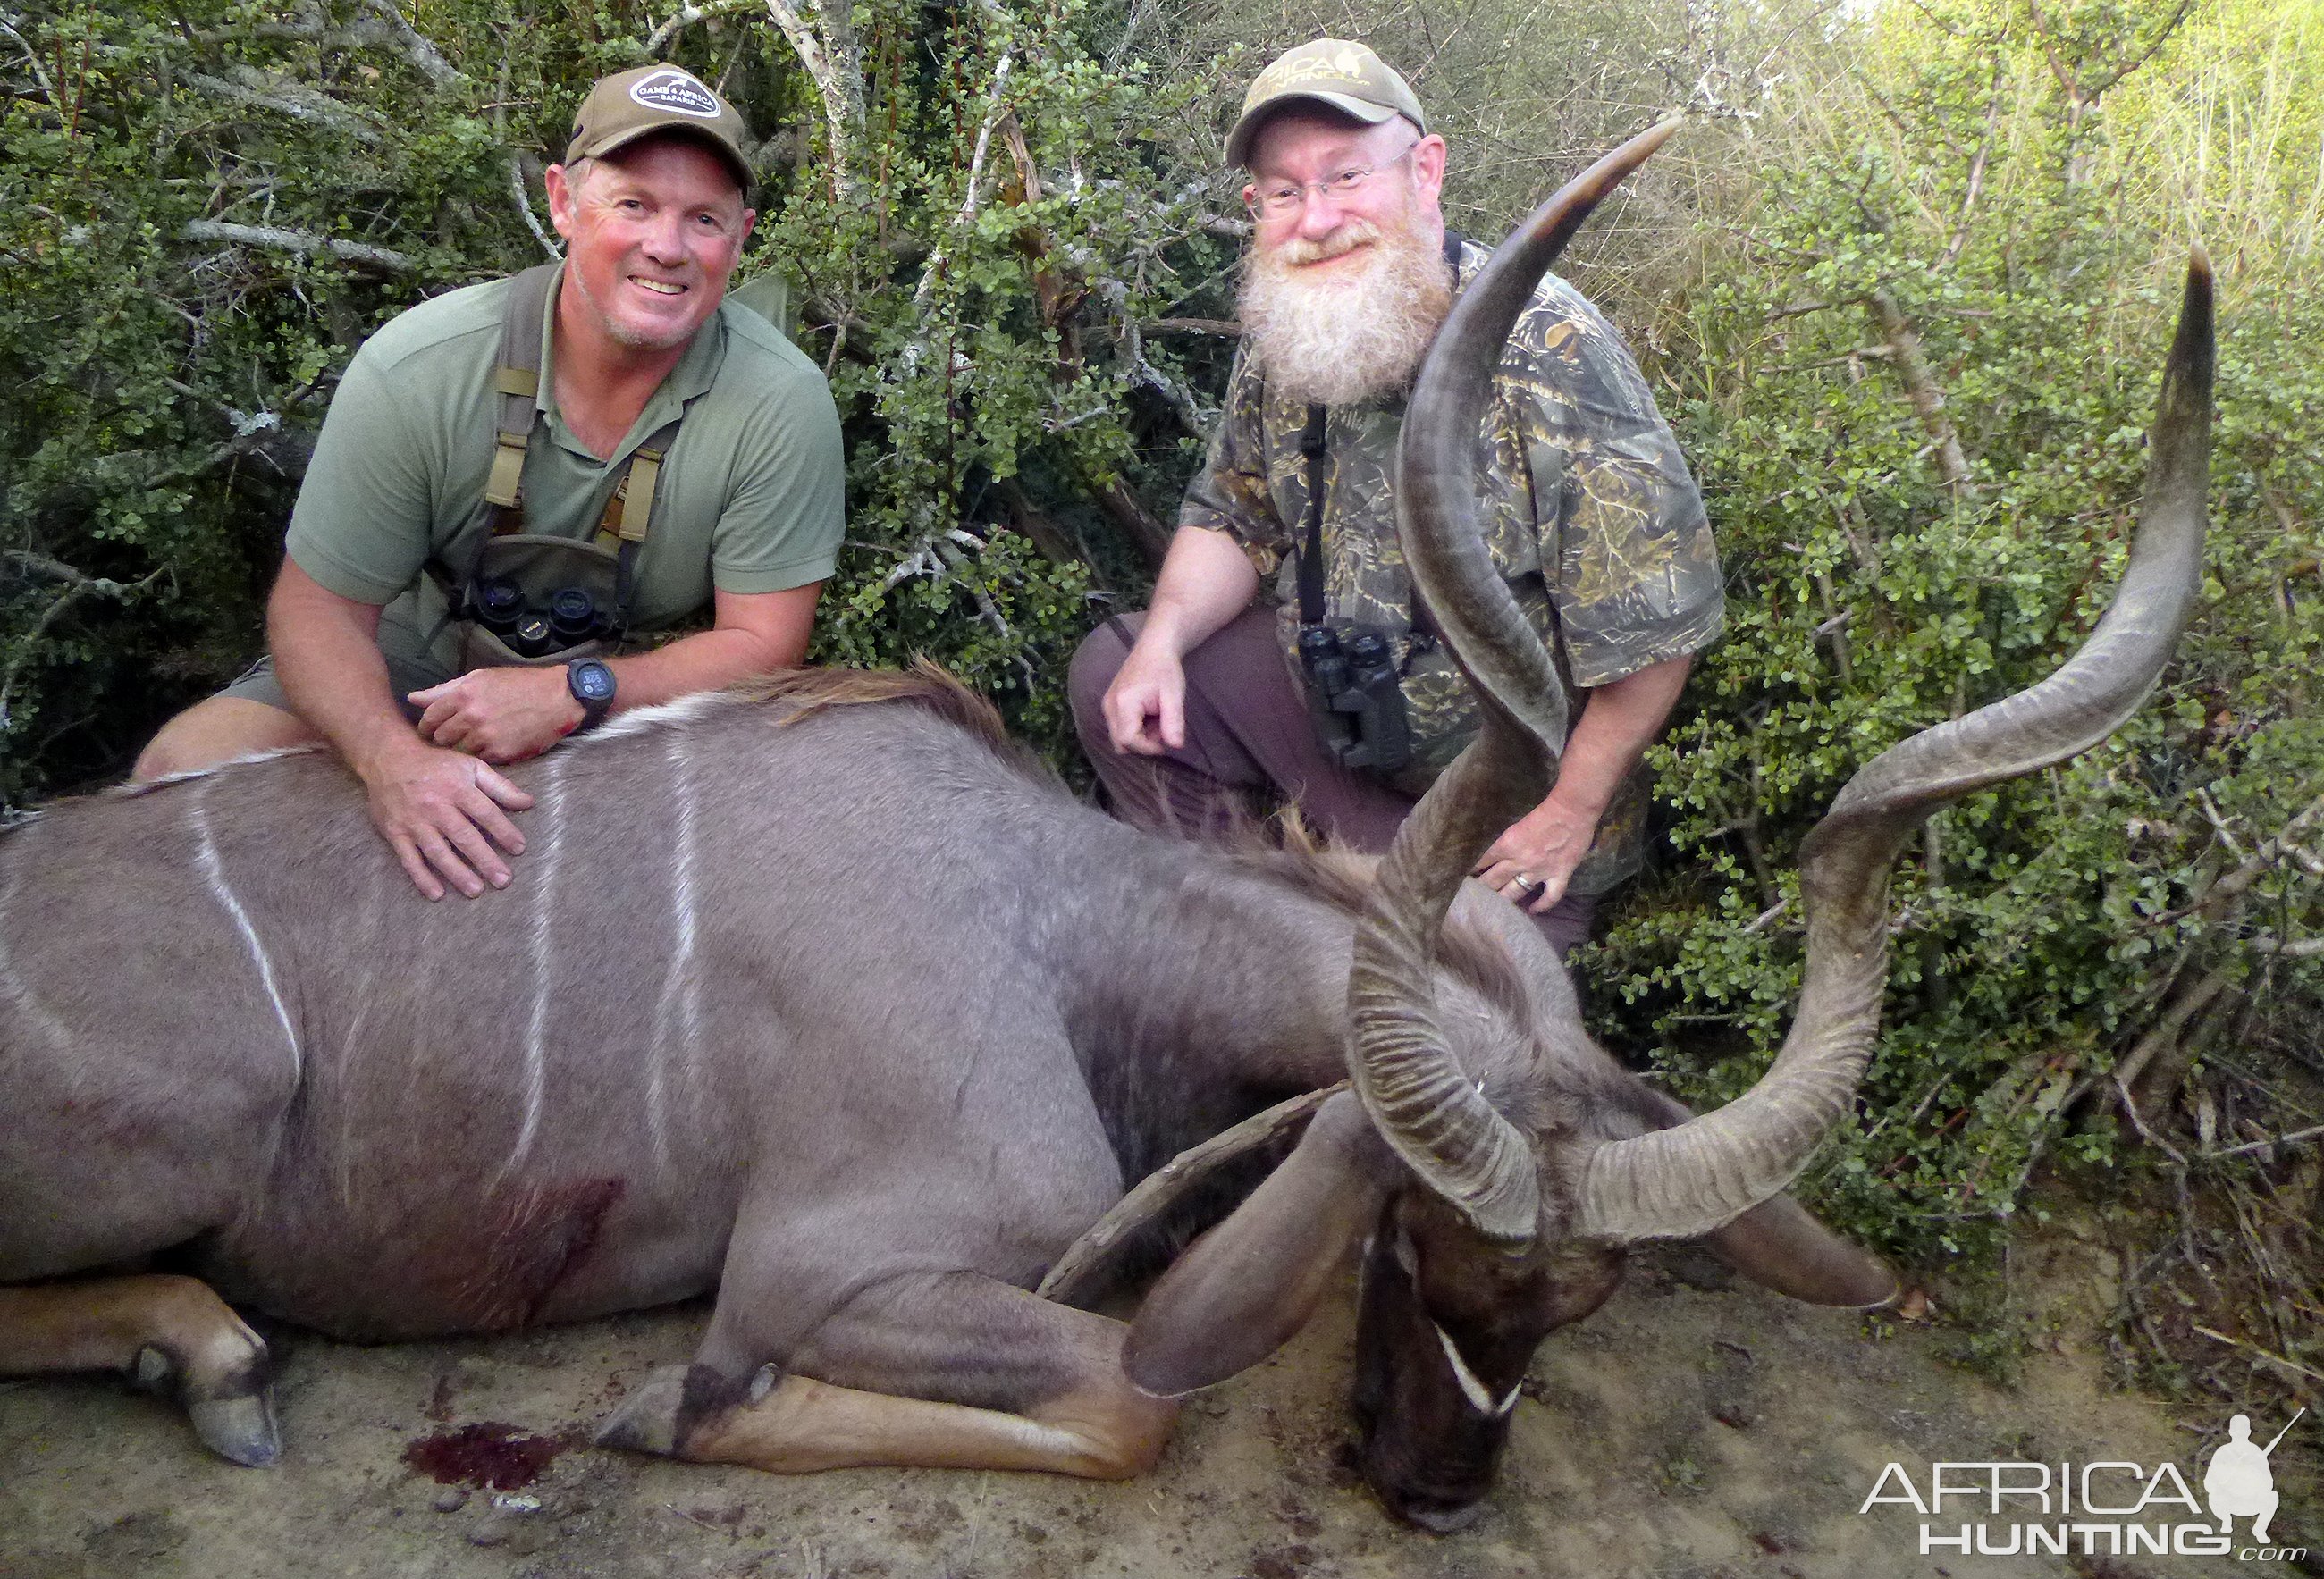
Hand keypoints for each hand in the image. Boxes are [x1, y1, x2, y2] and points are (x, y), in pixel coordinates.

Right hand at [361, 740, 535, 899]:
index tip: (519, 849)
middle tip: (503, 881)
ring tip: (475, 891)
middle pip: (464, 836)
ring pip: (437, 851)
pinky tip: (436, 894)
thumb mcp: (471, 767)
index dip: (504, 831)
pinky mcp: (395, 833)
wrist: (389, 759)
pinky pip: (409, 858)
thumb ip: (500, 787)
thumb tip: (529, 802)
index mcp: (457, 788)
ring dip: (456, 873)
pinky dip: (421, 877)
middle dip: (485, 860)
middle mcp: (435, 806)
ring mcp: (414, 821)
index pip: (485, 813)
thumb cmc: (437, 766)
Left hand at [409, 667, 584, 763]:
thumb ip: (444, 690)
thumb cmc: (519, 684)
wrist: (559, 698)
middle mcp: (470, 716)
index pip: (428, 718)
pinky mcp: (501, 754)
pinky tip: (491, 745)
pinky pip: (479, 760)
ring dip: (462, 749)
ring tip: (473, 742)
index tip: (432, 730)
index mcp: (462, 695)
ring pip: (458, 752)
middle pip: (439, 738)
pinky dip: (482, 755)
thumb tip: (413, 698)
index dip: (427, 726)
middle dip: (443, 739)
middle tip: (452, 738)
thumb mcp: (481, 678)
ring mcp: (486, 737)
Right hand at [1102, 642, 1188, 755]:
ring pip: (1119, 737)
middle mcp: (1109, 706)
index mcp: (1123, 703)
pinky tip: (1148, 715)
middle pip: (1120, 743)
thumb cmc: (1165, 669)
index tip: (1165, 744)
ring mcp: (1107, 705)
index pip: (1128, 740)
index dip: (1147, 748)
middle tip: (1161, 728)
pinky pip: (1119, 728)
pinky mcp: (1110, 705)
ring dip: (1139, 736)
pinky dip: (1135, 728)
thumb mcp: (1174, 696)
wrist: (1154, 648)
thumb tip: (1176, 746)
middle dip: (1142, 744)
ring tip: (1156, 718)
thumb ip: (1173, 722)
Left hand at [1473, 799, 1596, 914]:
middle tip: (1471, 898)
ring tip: (1493, 908)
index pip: (1483, 861)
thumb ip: (1506, 842)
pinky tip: (1532, 911)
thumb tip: (1495, 855)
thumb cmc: (1544, 812)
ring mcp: (1540, 871)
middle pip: (1494, 881)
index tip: (1464, 877)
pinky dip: (1541, 906)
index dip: (1472, 870)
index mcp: (1507, 844)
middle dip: (1481, 890)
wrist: (1572, 810)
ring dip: (1504, 900)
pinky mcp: (1559, 875)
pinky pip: (1549, 897)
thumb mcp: (1516, 826)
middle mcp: (1520, 861)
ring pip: (1516, 892)